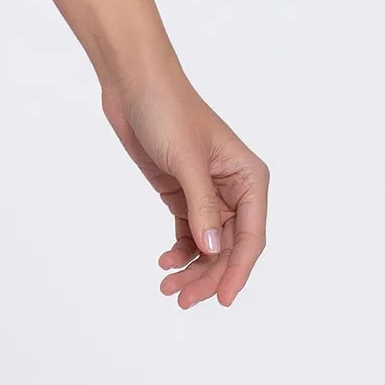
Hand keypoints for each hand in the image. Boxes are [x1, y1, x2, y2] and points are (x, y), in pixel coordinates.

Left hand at [100, 69, 268, 308]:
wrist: (134, 86)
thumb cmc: (168, 110)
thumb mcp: (187, 161)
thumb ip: (201, 208)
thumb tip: (214, 252)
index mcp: (249, 178)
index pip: (251, 237)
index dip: (239, 271)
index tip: (224, 299)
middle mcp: (234, 189)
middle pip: (228, 247)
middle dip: (208, 276)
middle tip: (183, 299)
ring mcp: (207, 193)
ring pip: (208, 245)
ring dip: (192, 268)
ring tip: (169, 288)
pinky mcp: (182, 193)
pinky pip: (188, 232)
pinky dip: (179, 251)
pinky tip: (166, 262)